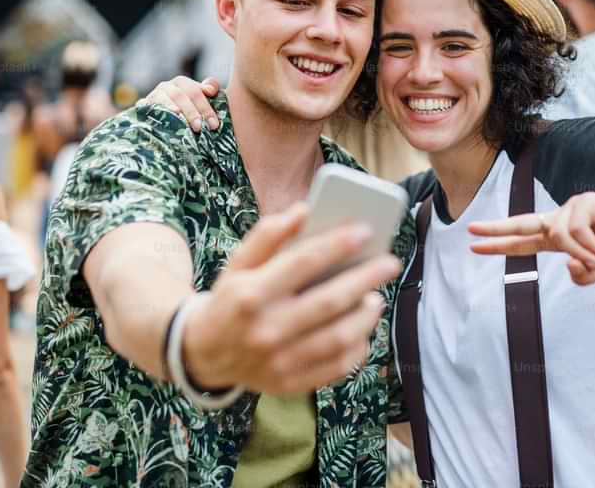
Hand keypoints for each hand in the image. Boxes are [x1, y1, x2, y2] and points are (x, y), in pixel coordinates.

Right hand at [143, 76, 220, 131]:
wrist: (161, 121)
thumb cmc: (188, 111)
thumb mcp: (201, 101)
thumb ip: (210, 89)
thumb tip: (211, 89)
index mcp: (181, 83)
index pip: (195, 91)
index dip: (206, 107)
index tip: (214, 125)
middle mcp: (167, 87)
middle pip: (180, 95)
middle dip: (191, 112)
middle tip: (199, 127)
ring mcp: (153, 95)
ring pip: (164, 98)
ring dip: (172, 108)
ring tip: (181, 118)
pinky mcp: (142, 105)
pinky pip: (146, 106)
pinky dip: (151, 109)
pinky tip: (159, 115)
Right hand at [181, 202, 401, 394]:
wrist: (204, 353)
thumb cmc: (230, 299)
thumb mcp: (238, 263)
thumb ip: (267, 235)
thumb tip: (302, 211)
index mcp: (250, 294)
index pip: (302, 263)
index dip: (337, 245)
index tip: (365, 231)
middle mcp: (266, 330)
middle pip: (329, 301)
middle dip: (365, 278)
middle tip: (390, 262)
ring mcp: (279, 361)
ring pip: (338, 338)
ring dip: (366, 315)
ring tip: (376, 296)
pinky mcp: (290, 383)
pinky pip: (337, 367)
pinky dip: (357, 346)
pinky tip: (362, 328)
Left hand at [467, 192, 594, 285]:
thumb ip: (585, 275)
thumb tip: (568, 265)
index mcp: (560, 237)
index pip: (523, 241)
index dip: (500, 244)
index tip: (475, 246)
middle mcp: (561, 220)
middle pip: (522, 223)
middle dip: (496, 228)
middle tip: (470, 229)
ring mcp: (572, 208)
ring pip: (557, 236)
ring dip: (579, 253)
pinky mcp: (585, 201)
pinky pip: (575, 231)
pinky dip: (588, 245)